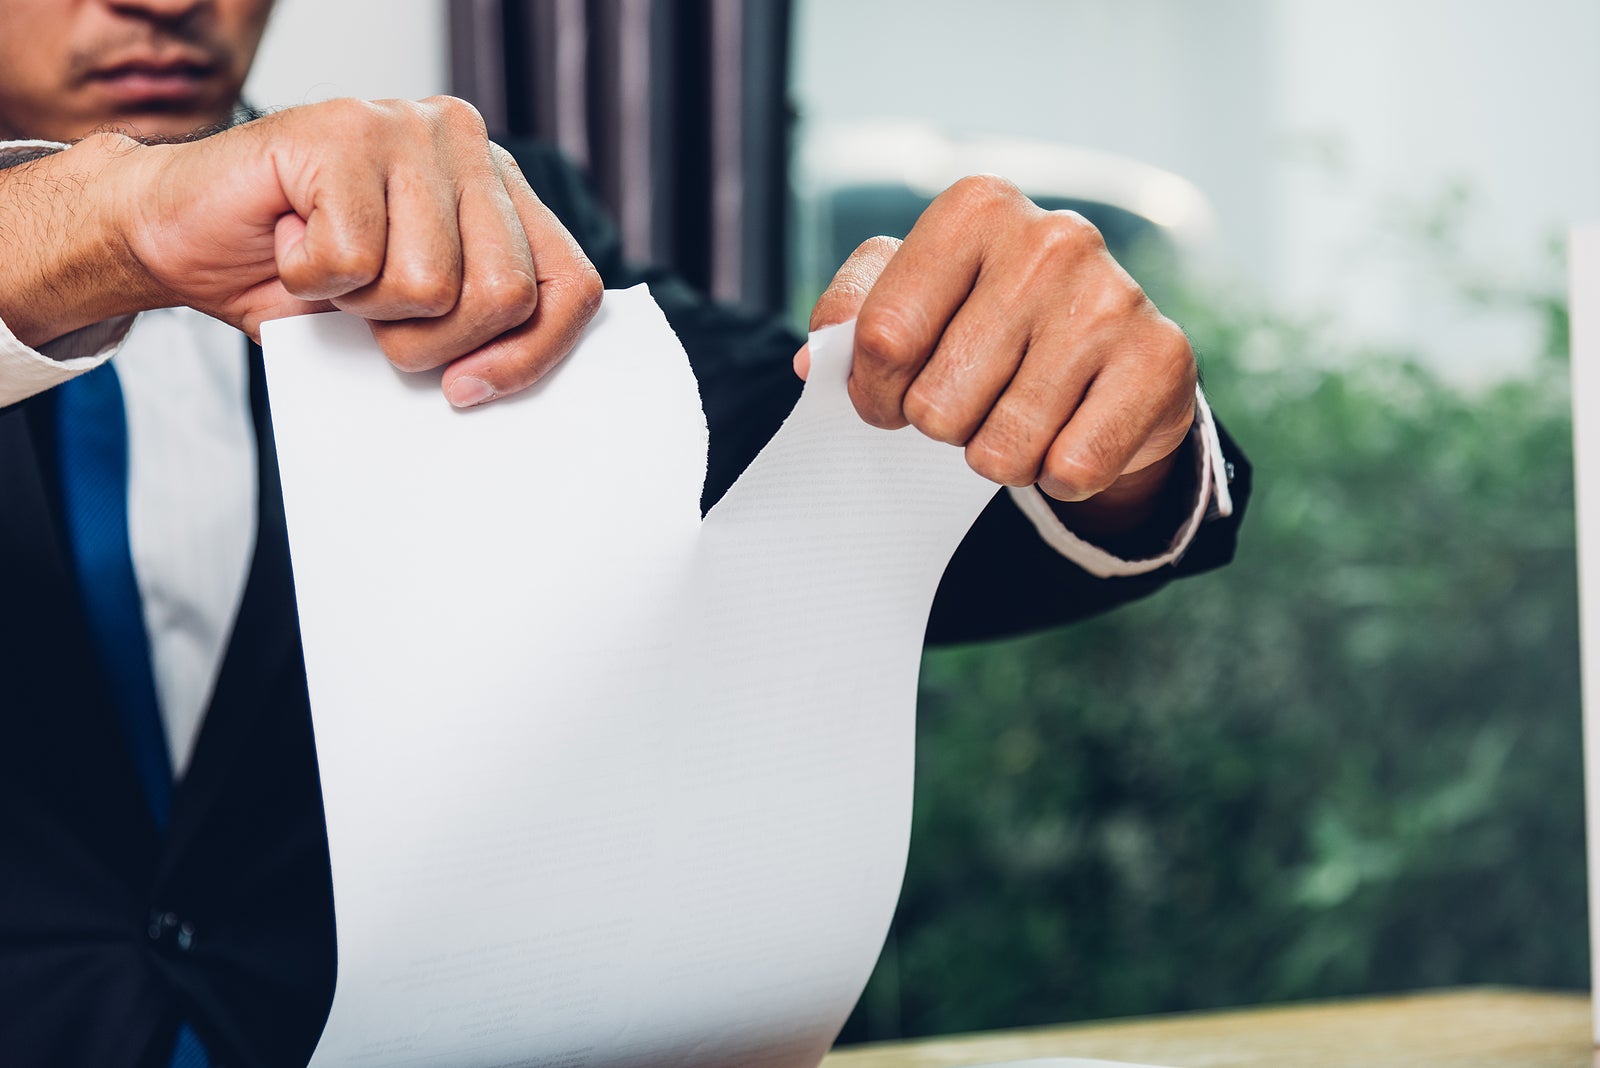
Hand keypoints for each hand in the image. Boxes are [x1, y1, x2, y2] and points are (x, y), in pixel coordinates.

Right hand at [5, 97, 601, 406]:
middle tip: (371, 320)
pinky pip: (354, 261)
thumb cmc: (301, 283)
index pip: (571, 285)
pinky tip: (290, 240)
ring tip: (331, 270)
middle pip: (505, 294)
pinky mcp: (343, 131)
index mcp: (501, 189)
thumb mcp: (408, 322)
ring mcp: (407, 128)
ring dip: (362, 307)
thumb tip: (503, 388)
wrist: (178, 236)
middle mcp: (467, 145)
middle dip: (431, 342)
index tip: (468, 391)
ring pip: (430, 285)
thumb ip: (473, 332)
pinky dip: (308, 280)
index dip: (531, 357)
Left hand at [801, 174, 1195, 535]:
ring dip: (1000, 455)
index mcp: (974, 208)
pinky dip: (1060, 475)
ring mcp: (1113, 296)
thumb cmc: (987, 322)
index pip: (880, 337)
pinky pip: (1070, 470)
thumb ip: (849, 318)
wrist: (1110, 351)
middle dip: (944, 425)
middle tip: (975, 400)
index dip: (870, 393)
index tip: (888, 397)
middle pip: (936, 405)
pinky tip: (1073, 431)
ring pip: (1002, 450)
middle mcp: (1051, 238)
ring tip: (1024, 414)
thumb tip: (816, 364)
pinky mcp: (1162, 360)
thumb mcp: (909, 297)